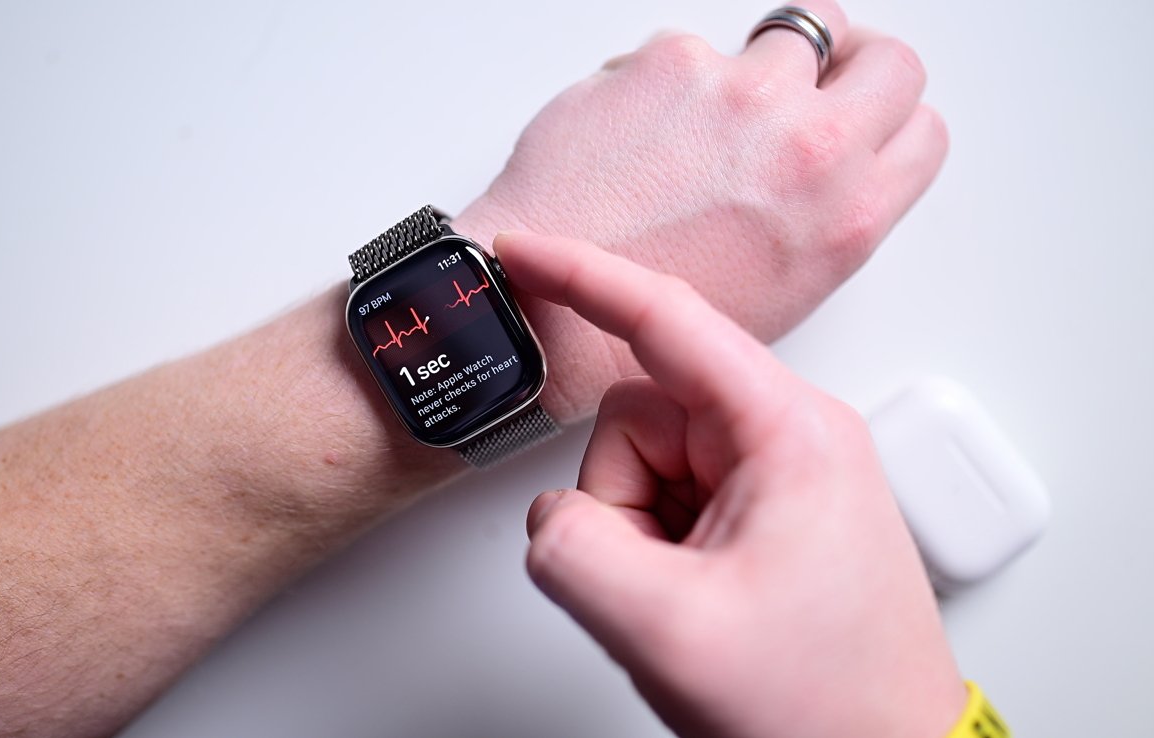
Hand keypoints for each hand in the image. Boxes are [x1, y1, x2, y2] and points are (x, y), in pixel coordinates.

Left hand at [451, 0, 944, 419]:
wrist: (543, 307)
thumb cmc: (640, 323)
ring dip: (757, 64)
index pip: (921, 124)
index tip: (856, 111)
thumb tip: (822, 165)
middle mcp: (809, 146)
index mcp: (846, 215)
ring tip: (700, 117)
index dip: (886, 114)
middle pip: (886, 59)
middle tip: (808, 81)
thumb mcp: (775, 292)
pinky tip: (632, 134)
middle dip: (852, 62)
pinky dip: (667, 81)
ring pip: (792, 32)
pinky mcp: (673, 63)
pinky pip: (690, 49)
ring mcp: (744, 93)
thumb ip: (820, 213)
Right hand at [497, 231, 966, 737]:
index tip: (523, 253)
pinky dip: (655, 551)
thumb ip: (573, 550)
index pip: (666, 320)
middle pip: (639, 417)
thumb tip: (553, 520)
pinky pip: (664, 504)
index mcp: (787, 432)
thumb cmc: (827, 708)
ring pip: (643, 466)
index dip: (582, 277)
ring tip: (686, 598)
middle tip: (656, 580)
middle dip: (619, 500)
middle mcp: (787, 439)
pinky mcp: (760, 515)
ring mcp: (775, 479)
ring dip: (635, 534)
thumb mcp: (670, 630)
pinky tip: (695, 597)